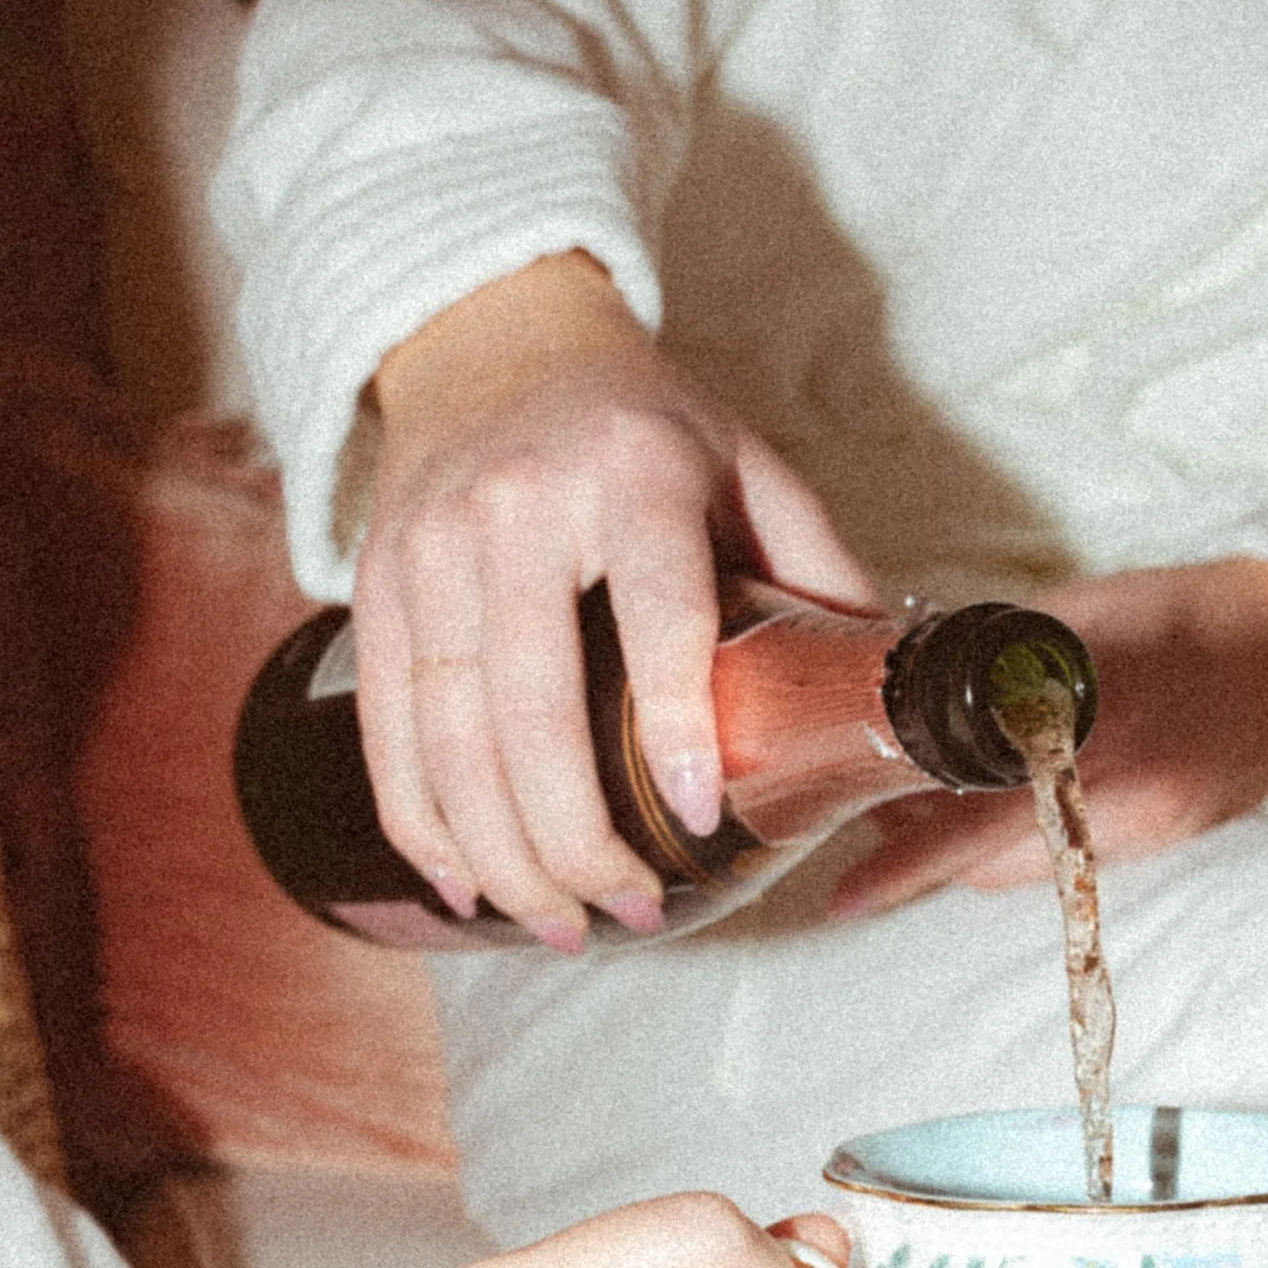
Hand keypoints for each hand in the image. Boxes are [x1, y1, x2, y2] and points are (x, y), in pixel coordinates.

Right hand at [356, 254, 876, 945]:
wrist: (497, 345)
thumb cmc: (647, 428)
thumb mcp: (748, 466)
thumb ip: (816, 570)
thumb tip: (892, 694)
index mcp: (634, 477)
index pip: (654, 610)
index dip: (674, 718)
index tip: (696, 815)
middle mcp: (519, 508)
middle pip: (530, 705)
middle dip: (574, 836)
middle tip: (629, 911)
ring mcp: (431, 545)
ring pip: (448, 732)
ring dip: (500, 852)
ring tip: (557, 923)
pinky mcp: (375, 580)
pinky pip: (388, 724)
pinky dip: (420, 819)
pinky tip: (465, 884)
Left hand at [832, 557, 1267, 915]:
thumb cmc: (1191, 616)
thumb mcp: (1087, 615)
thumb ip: (1000, 652)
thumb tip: (907, 667)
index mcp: (1097, 720)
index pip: (982, 808)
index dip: (912, 861)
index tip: (849, 895)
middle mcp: (1127, 792)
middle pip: (993, 862)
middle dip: (924, 851)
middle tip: (870, 813)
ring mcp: (1153, 825)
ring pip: (1026, 871)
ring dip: (968, 855)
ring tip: (927, 812)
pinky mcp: (1170, 838)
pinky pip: (1069, 865)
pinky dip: (1022, 846)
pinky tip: (1005, 811)